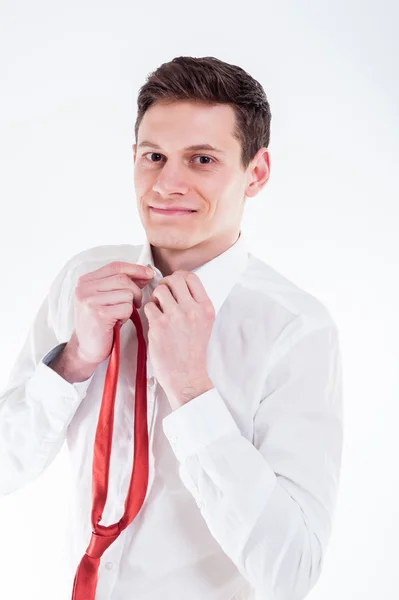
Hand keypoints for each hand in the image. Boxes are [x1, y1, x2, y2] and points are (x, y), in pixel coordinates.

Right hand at [71, 261, 153, 365]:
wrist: (86, 348)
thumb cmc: (100, 323)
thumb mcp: (107, 298)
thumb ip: (121, 284)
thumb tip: (146, 273)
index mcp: (85, 281)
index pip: (115, 266)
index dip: (135, 269)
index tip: (149, 274)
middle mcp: (84, 288)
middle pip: (123, 279)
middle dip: (136, 291)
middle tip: (136, 303)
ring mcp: (90, 300)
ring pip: (126, 293)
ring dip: (130, 306)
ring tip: (120, 315)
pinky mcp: (98, 314)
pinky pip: (126, 308)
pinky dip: (127, 316)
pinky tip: (118, 322)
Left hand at [143, 270, 214, 407]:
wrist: (187, 376)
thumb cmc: (193, 352)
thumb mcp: (205, 324)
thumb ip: (195, 304)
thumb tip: (179, 285)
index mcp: (205, 308)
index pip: (191, 277)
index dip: (179, 277)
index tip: (174, 285)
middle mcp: (192, 310)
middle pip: (174, 279)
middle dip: (166, 284)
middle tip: (163, 296)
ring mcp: (175, 317)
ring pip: (159, 291)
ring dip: (156, 298)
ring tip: (158, 310)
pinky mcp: (159, 326)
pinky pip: (149, 307)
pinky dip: (149, 312)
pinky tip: (154, 322)